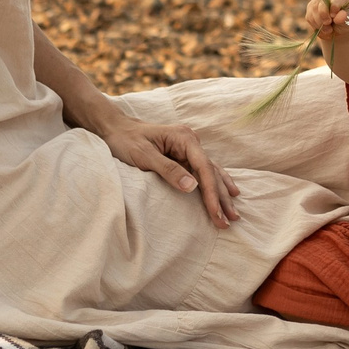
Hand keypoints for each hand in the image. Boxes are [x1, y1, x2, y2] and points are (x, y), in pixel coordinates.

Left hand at [102, 118, 241, 228]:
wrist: (115, 129)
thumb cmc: (126, 140)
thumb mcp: (144, 156)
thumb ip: (168, 170)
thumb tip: (193, 187)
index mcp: (184, 138)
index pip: (204, 168)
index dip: (211, 192)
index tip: (215, 213)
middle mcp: (191, 142)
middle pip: (211, 172)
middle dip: (220, 197)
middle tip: (230, 220)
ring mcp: (188, 148)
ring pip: (211, 173)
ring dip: (221, 193)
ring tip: (233, 213)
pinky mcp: (183, 156)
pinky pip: (203, 172)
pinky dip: (215, 184)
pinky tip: (229, 192)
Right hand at [304, 0, 348, 43]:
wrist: (339, 29)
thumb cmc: (347, 23)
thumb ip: (344, 19)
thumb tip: (338, 17)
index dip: (335, 5)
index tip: (334, 16)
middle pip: (323, 1)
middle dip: (324, 15)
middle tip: (328, 24)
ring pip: (314, 9)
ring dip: (320, 23)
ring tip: (328, 29)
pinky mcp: (311, 6)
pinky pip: (309, 16)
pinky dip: (315, 25)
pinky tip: (322, 28)